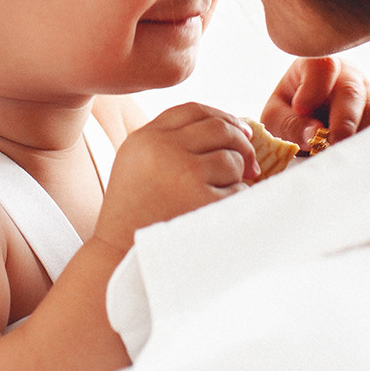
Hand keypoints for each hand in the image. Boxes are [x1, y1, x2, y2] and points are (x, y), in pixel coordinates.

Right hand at [93, 102, 259, 256]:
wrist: (119, 260)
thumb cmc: (134, 214)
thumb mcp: (137, 164)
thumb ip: (169, 140)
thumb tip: (229, 127)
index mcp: (145, 138)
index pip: (193, 110)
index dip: (223, 117)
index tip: (240, 131)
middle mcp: (163, 149)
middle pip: (219, 128)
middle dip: (241, 143)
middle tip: (250, 162)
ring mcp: (183, 174)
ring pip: (231, 158)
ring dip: (238, 175)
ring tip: (223, 192)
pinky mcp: (201, 201)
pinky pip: (237, 190)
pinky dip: (237, 199)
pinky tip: (220, 211)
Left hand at [261, 56, 369, 150]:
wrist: (304, 128)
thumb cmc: (288, 115)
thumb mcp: (276, 118)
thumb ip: (290, 124)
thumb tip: (315, 132)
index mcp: (316, 66)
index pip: (323, 66)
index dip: (314, 86)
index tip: (300, 109)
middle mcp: (346, 75)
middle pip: (351, 90)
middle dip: (343, 119)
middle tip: (332, 142)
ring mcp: (367, 93)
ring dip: (359, 134)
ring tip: (342, 154)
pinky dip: (369, 143)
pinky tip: (355, 156)